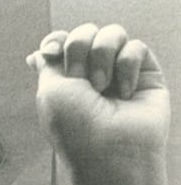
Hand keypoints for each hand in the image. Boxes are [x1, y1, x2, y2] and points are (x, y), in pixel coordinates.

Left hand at [27, 24, 168, 179]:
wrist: (111, 152)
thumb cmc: (76, 128)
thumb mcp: (49, 93)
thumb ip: (47, 65)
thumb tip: (38, 53)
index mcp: (67, 82)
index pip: (62, 43)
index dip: (57, 40)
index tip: (52, 51)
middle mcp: (92, 76)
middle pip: (85, 32)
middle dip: (79, 48)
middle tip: (80, 79)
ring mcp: (119, 74)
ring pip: (112, 33)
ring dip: (102, 55)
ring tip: (102, 87)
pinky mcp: (146, 75)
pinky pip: (135, 47)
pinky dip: (127, 67)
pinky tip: (125, 94)